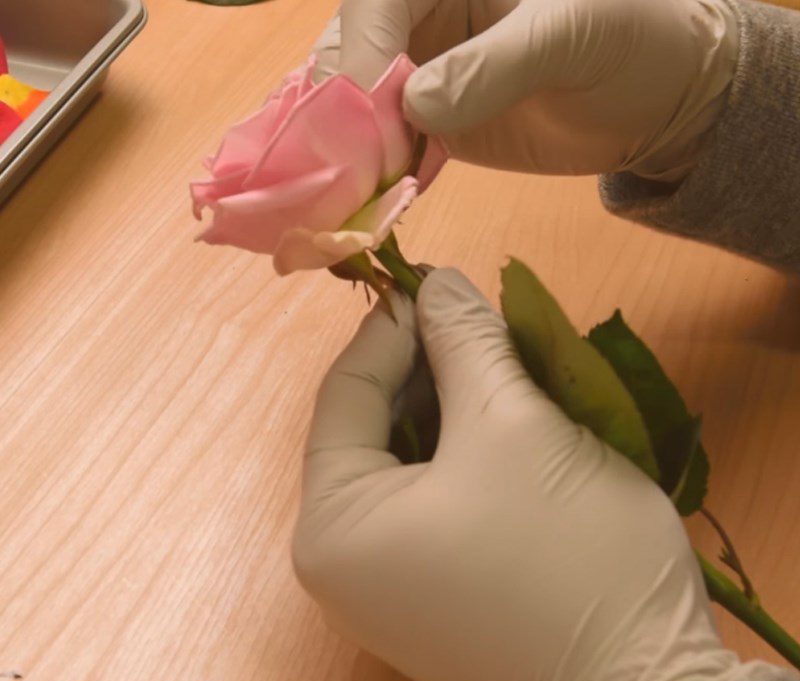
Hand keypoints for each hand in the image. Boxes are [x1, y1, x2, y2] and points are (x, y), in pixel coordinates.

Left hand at [293, 269, 741, 680]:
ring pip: (404, 468)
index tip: (436, 284)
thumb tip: (437, 281)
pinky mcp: (429, 601)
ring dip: (447, 410)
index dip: (391, 330)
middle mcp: (339, 566)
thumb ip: (464, 341)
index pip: (346, 397)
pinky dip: (458, 458)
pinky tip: (498, 424)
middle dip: (423, 371)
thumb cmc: (562, 549)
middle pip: (371, 434)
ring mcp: (383, 592)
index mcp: (331, 527)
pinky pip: (427, 506)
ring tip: (493, 364)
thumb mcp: (511, 423)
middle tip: (473, 323)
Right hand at [313, 0, 738, 179]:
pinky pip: (383, 146)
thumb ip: (496, 64)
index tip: (364, 117)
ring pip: (355, 106)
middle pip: (349, 53)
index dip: (361, 55)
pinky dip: (371, 175)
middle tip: (341, 169)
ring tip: (342, 196)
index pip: (377, 2)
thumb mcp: (571, 34)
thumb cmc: (632, 38)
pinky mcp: (429, 125)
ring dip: (345, 151)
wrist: (657, 98)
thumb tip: (417, 105)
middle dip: (338, 110)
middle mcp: (421, 15)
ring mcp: (420, 73)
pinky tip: (366, 203)